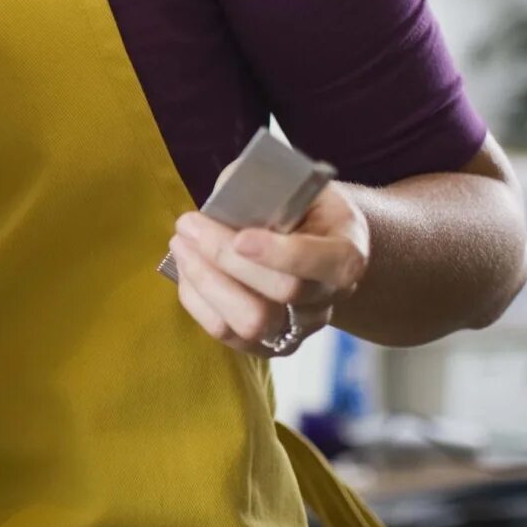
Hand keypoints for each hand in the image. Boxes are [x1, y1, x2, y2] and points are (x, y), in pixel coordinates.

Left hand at [168, 185, 368, 357]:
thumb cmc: (295, 205)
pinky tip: (185, 268)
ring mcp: (300, 326)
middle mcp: (329, 296)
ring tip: (181, 243)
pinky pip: (226, 332)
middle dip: (226, 256)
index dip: (281, 254)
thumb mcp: (291, 183)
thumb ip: (262, 186)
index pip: (325, 263)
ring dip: (205, 281)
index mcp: (346, 252)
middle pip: (283, 292)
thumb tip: (224, 197)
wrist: (311, 242)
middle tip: (189, 223)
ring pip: (251, 323)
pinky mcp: (267, 343)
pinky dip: (197, 300)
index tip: (240, 237)